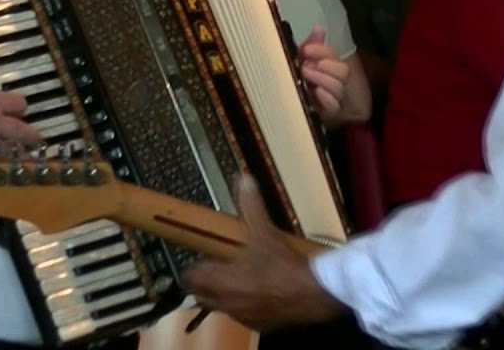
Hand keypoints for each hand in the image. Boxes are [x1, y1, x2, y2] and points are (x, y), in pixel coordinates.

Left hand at [182, 174, 346, 330]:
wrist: (313, 294)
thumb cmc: (282, 264)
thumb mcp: (264, 231)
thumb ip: (251, 205)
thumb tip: (244, 179)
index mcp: (220, 281)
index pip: (190, 278)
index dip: (193, 267)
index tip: (203, 257)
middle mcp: (226, 303)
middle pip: (202, 295)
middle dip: (206, 282)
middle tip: (219, 266)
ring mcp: (242, 317)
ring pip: (222, 307)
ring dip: (225, 294)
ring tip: (241, 277)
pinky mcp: (260, 326)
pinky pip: (244, 316)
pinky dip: (247, 305)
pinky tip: (262, 291)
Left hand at [297, 26, 348, 123]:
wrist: (292, 108)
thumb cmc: (298, 81)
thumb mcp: (300, 61)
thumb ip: (310, 45)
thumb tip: (319, 27)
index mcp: (328, 65)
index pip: (332, 55)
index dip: (321, 50)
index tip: (306, 50)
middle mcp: (334, 80)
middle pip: (342, 71)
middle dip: (327, 66)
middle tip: (306, 65)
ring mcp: (333, 98)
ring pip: (338, 88)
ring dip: (323, 79)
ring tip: (306, 74)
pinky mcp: (328, 113)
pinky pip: (334, 106)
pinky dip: (327, 98)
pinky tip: (317, 92)